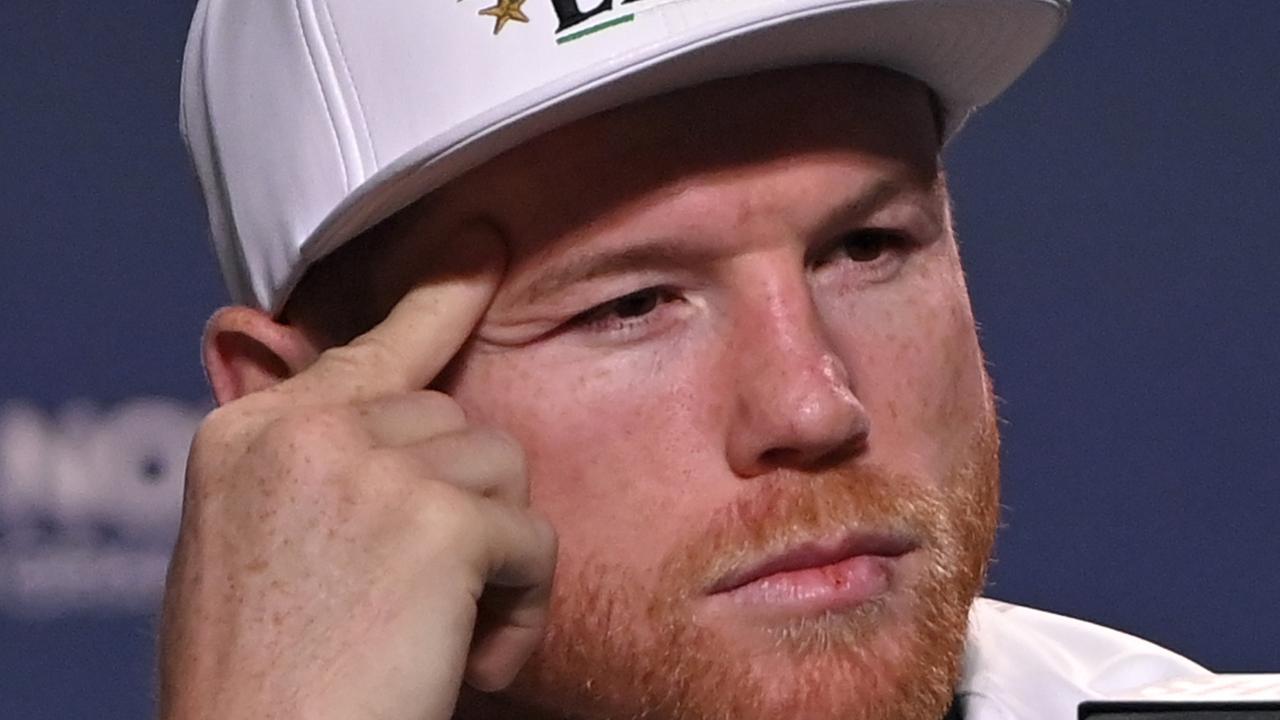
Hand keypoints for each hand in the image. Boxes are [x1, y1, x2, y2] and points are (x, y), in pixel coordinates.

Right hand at [158, 234, 555, 719]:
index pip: (368, 346)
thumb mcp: (251, 552)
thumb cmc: (258, 688)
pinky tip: (463, 663)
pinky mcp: (436, 519)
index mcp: (249, 434)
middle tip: (423, 604)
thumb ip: (310, 472)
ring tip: (438, 639)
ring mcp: (367, 466)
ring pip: (501, 469)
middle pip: (452, 421)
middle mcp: (303, 430)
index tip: (484, 248)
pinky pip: (533, 538)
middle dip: (461, 508)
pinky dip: (519, 612)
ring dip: (492, 561)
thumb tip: (391, 428)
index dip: (437, 300)